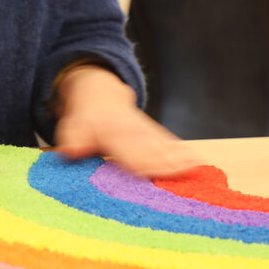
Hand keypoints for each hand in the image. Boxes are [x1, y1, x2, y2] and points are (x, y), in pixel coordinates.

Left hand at [52, 65, 202, 177]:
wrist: (99, 94)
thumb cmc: (84, 119)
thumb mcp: (71, 127)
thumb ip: (72, 140)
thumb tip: (70, 151)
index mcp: (112, 135)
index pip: (128, 153)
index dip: (141, 164)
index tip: (152, 173)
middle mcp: (132, 134)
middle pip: (152, 152)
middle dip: (167, 164)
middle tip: (185, 175)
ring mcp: (145, 133)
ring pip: (164, 147)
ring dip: (180, 159)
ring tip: (197, 169)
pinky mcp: (154, 134)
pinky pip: (169, 143)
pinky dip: (183, 153)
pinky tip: (197, 163)